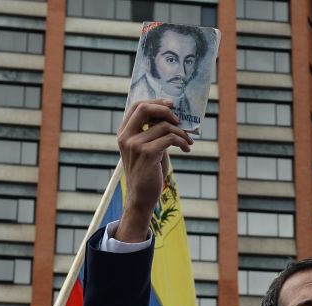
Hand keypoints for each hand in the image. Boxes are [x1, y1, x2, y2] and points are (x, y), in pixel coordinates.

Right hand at [115, 100, 191, 241]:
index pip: (136, 106)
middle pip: (146, 108)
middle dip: (166, 110)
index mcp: (124, 133)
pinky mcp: (147, 153)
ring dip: (181, 132)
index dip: (155, 101)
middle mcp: (126, 137)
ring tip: (188, 141)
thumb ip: (153, 133)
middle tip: (180, 120)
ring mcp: (135, 145)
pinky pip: (170, 138)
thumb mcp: (147, 149)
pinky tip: (186, 148)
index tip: (171, 104)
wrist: (141, 197)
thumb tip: (171, 116)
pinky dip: (182, 141)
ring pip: (164, 125)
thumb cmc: (147, 173)